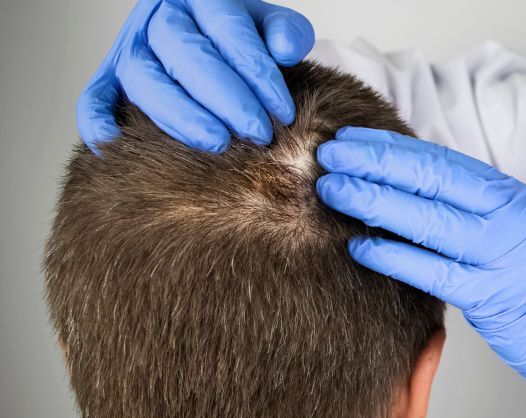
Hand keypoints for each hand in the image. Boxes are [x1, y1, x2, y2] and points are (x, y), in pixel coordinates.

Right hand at [78, 0, 314, 153]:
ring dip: (180, 114)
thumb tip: (284, 50)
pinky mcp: (109, 79)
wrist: (209, 39)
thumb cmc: (242, 39)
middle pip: (184, 54)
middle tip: (257, 132)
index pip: (227, 29)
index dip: (257, 73)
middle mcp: (157, 19)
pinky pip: (94, 97)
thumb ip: (286, 31)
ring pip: (143, 78)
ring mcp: (129, 49)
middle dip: (225, 98)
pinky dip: (98, 121)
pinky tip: (115, 145)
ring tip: (218, 143)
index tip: (283, 112)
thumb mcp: (269, 25)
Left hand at [316, 127, 525, 411]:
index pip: (443, 162)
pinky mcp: (492, 296)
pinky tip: (361, 247)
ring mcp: (502, 256)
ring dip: (375, 202)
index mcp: (512, 197)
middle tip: (330, 156)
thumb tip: (408, 188)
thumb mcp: (516, 231)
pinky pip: (434, 271)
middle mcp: (510, 218)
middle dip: (375, 164)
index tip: (351, 140)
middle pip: (432, 181)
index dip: (392, 148)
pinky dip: (395, 256)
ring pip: (428, 220)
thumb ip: (472, 210)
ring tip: (334, 192)